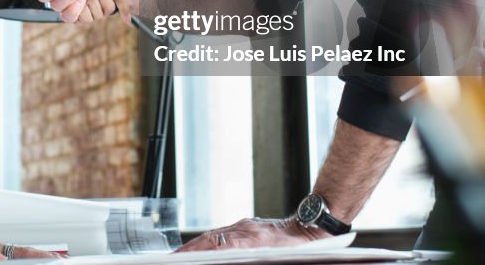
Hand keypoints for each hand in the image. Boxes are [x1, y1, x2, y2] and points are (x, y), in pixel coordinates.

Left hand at [0, 232, 65, 259]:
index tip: (54, 257)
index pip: (22, 252)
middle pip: (27, 253)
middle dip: (45, 255)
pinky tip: (31, 261)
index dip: (39, 255)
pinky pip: (14, 258)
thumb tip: (1, 258)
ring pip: (22, 255)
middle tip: (63, 259)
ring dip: (38, 257)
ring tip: (54, 260)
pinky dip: (26, 258)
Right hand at [174, 217, 322, 251]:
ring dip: (194, 245)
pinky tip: (198, 247)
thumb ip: (254, 257)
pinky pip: (221, 232)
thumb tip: (225, 254)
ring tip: (178, 256)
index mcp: (254, 241)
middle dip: (189, 250)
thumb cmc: (302, 249)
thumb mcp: (279, 257)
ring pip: (213, 235)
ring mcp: (245, 226)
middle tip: (171, 259)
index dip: (199, 253)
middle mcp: (246, 230)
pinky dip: (206, 240)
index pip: (219, 247)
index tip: (182, 258)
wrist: (312, 227)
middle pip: (210, 240)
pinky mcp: (246, 225)